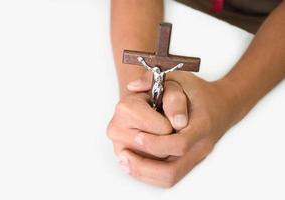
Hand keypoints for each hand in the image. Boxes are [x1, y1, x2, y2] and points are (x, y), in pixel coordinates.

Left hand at [108, 71, 239, 186]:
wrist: (221, 107)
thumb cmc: (196, 92)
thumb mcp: (177, 77)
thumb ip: (154, 79)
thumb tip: (133, 87)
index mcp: (202, 123)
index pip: (178, 144)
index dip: (155, 143)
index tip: (137, 135)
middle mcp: (201, 144)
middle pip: (172, 169)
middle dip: (144, 164)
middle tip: (124, 154)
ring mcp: (197, 156)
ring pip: (170, 177)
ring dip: (144, 173)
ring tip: (125, 161)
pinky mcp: (190, 162)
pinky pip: (170, 177)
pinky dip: (150, 174)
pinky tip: (133, 165)